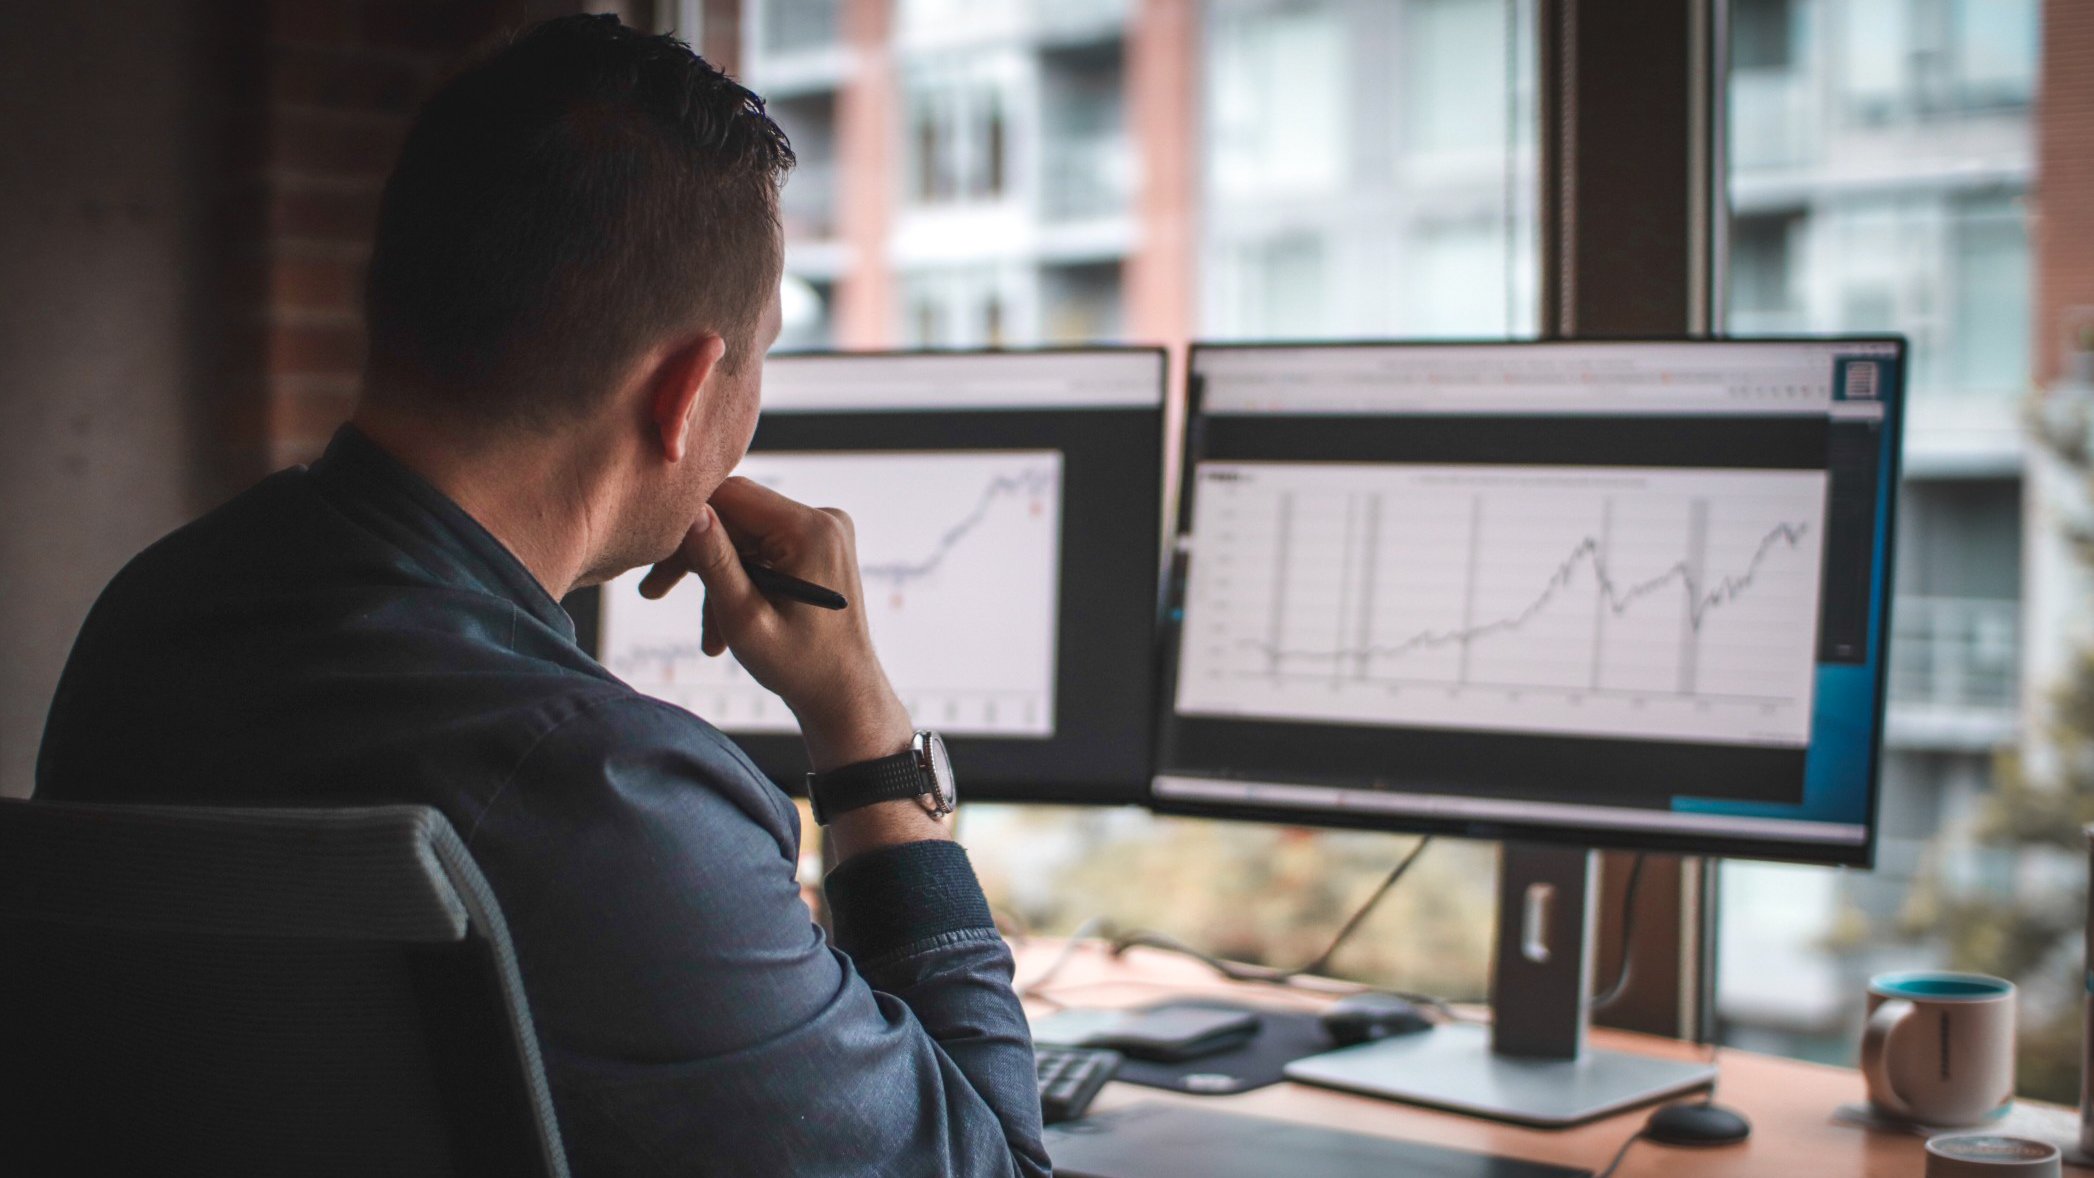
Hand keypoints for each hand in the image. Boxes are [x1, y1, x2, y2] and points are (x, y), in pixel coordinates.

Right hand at [640, 477, 910, 772]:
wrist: (844, 696)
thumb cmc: (799, 667)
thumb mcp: (746, 619)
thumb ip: (716, 563)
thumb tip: (690, 512)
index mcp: (811, 530)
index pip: (731, 495)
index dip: (687, 519)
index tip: (652, 553)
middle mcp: (823, 519)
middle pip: (736, 515)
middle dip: (696, 556)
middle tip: (652, 590)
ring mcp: (823, 531)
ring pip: (744, 536)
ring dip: (716, 579)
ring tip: (706, 636)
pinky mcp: (817, 546)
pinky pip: (762, 550)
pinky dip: (740, 582)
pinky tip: (724, 632)